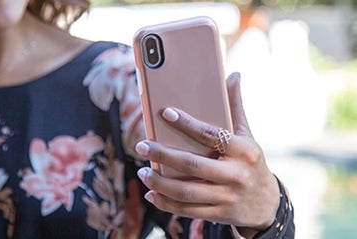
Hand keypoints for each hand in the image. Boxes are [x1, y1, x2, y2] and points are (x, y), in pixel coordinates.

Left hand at [135, 72, 279, 235]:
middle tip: (141, 146)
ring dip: (159, 182)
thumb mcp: (248, 136)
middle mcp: (236, 174)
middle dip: (163, 155)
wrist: (267, 203)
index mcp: (243, 151)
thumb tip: (234, 76)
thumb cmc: (251, 162)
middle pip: (192, 164)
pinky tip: (151, 193)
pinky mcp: (219, 214)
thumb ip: (236, 107)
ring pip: (186, 191)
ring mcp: (228, 197)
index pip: (210, 135)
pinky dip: (166, 203)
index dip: (187, 124)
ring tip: (142, 171)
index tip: (165, 112)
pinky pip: (188, 210)